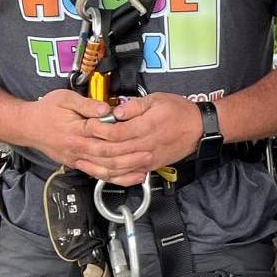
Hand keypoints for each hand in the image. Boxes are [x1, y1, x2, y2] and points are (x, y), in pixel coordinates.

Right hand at [18, 90, 153, 184]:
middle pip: (108, 156)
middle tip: (150, 153)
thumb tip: (105, 109)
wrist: (27, 126)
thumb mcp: (65, 98)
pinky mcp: (78, 164)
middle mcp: (78, 148)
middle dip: (131, 156)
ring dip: (126, 170)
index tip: (140, 135)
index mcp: (76, 131)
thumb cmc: (46, 110)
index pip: (103, 136)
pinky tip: (129, 177)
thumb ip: (86, 103)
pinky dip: (115, 178)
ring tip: (145, 167)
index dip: (123, 137)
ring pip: (105, 169)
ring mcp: (78, 159)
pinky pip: (99, 175)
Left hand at [73, 92, 203, 184]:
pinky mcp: (149, 167)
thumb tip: (115, 111)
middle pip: (112, 152)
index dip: (98, 129)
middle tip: (77, 143)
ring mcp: (147, 159)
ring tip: (81, 159)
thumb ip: (134, 106)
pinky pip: (127, 176)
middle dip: (91, 148)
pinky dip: (111, 176)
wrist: (199, 129)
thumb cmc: (180, 112)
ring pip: (117, 167)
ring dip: (96, 165)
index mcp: (147, 127)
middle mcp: (146, 146)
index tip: (87, 123)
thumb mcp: (157, 99)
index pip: (115, 132)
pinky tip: (99, 173)